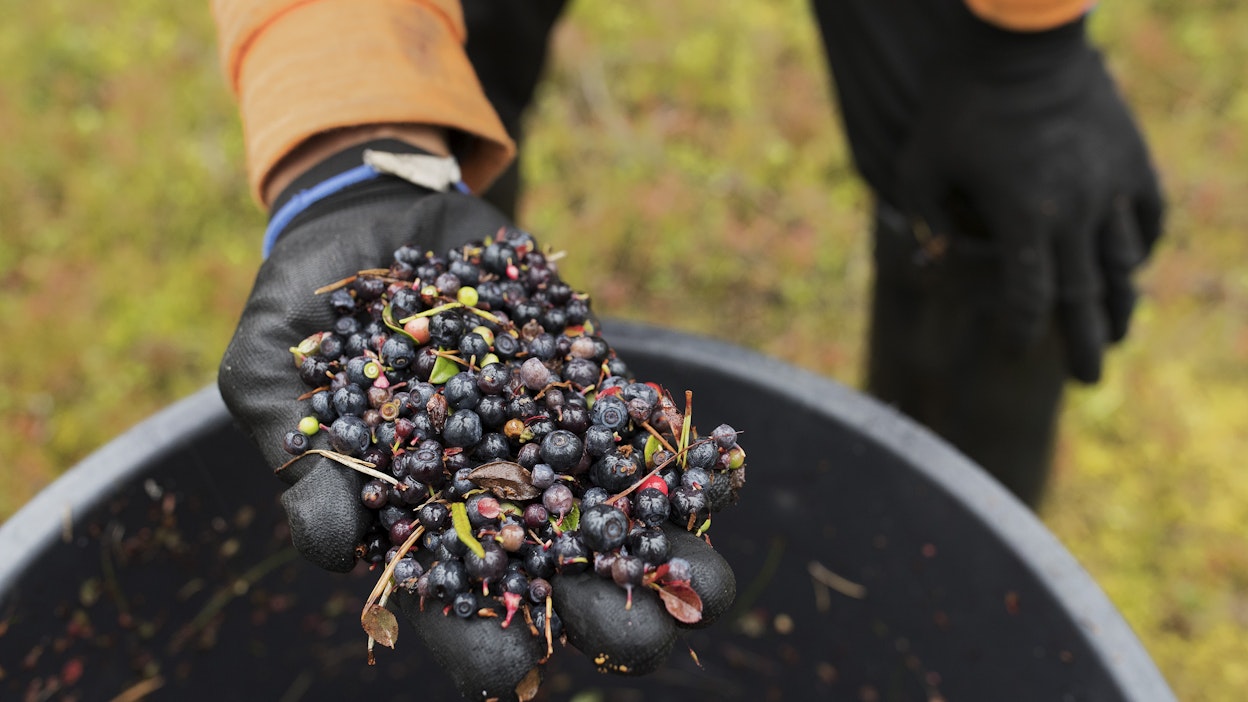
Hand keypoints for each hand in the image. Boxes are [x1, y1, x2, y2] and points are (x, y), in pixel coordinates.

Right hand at [218, 145, 734, 699]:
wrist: (375, 219)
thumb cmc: (307, 308)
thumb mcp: (272, 373)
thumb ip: (300, 458)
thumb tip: (329, 551)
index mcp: (415, 517)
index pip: (448, 600)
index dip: (474, 637)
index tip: (508, 663)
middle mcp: (492, 494)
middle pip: (552, 575)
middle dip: (600, 613)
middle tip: (646, 641)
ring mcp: (547, 441)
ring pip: (611, 517)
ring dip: (661, 555)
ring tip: (707, 592)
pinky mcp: (586, 386)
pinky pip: (638, 433)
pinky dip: (678, 461)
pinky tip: (719, 485)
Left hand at [895, 17, 1163, 382]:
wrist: (1020, 37)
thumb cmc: (959, 104)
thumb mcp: (920, 166)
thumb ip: (926, 221)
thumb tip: (936, 263)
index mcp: (1021, 220)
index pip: (1026, 299)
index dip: (1019, 333)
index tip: (1015, 352)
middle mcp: (1074, 212)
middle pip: (1083, 297)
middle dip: (1084, 343)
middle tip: (1089, 380)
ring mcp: (1111, 185)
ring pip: (1122, 263)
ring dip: (1120, 303)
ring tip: (1118, 333)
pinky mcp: (1131, 157)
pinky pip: (1147, 215)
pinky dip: (1141, 245)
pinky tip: (1134, 264)